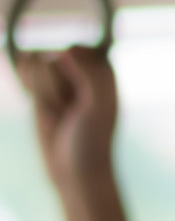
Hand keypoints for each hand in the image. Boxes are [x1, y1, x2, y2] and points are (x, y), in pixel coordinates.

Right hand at [17, 46, 117, 188]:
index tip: (83, 102)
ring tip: (60, 115)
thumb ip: (90, 76)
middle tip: (70, 114)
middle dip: (55, 90)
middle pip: (51, 58)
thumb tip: (66, 50)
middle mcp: (82, 69)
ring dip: (44, 95)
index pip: (73, 51)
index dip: (71, 76)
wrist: (73, 170)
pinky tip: (45, 109)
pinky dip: (31, 90)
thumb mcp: (97, 109)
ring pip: (35, 65)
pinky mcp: (41, 86)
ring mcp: (59, 77)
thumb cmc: (90, 141)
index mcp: (103, 70)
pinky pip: (25, 70)